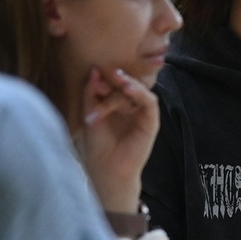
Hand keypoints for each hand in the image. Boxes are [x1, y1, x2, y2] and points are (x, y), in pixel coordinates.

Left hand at [78, 66, 159, 214]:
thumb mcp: (89, 113)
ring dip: (127, 83)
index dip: (105, 77)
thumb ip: (91, 92)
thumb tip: (94, 70)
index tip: (93, 73)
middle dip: (114, 80)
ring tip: (117, 78)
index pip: (114, 83)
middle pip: (127, 84)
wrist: (106, 168)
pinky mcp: (151, 122)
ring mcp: (141, 114)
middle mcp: (130, 107)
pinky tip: (128, 88)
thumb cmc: (97, 144)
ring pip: (138, 90)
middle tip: (103, 79)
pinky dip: (140, 93)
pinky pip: (150, 102)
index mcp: (115, 105)